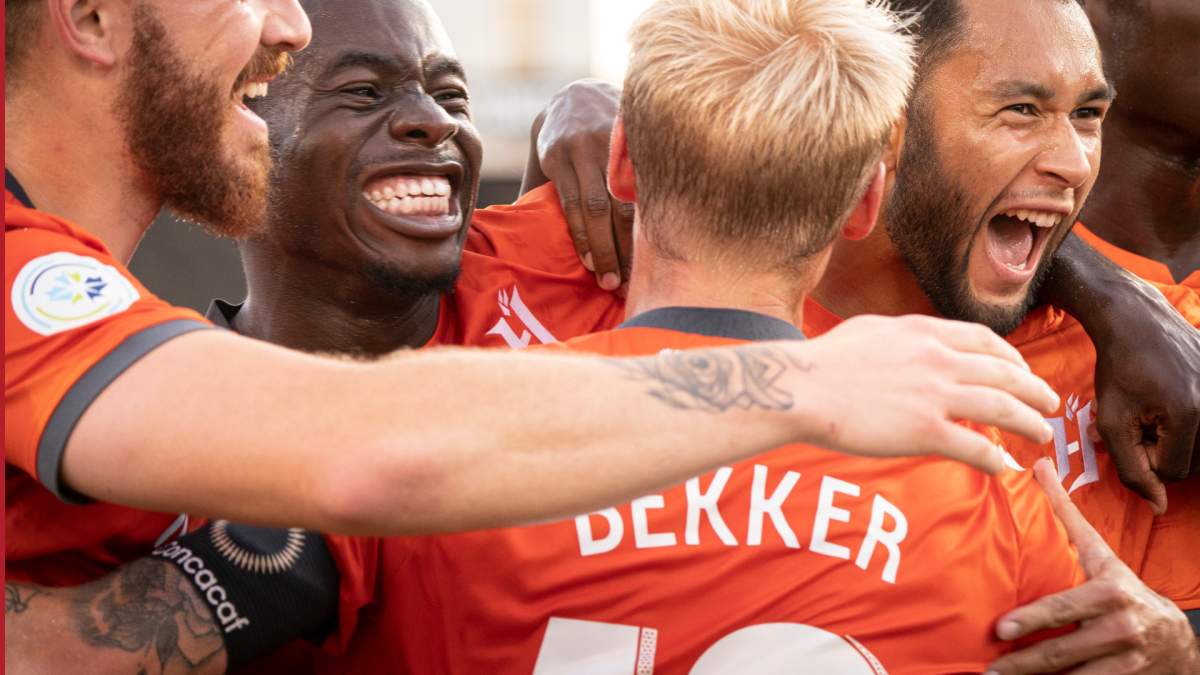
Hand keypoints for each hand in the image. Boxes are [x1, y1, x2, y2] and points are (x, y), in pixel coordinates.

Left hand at [524, 78, 631, 292]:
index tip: (592, 270)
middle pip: (602, 205)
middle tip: (614, 284)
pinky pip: (645, 183)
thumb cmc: (557, 145)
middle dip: (609, 248)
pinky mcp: (637, 143)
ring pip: (627, 198)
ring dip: (632, 239)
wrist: (579, 95)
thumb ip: (535, 197)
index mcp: (559, 154)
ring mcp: (617, 143)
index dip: (585, 238)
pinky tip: (656, 240)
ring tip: (635, 271)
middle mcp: (588, 147)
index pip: (575, 203)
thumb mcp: (543, 163)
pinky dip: (649, 214)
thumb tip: (514, 247)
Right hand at [800, 314, 1058, 472]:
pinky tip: (1004, 467)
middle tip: (1051, 404)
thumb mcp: (871, 328)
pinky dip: (996, 459)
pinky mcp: (926, 432)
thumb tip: (913, 338)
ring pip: (1003, 409)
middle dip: (1035, 391)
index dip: (1013, 358)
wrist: (802, 388)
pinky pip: (976, 447)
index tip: (1023, 370)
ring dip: (1029, 423)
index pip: (986, 342)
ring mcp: (936, 396)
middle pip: (1005, 375)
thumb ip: (902, 334)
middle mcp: (940, 360)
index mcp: (926, 332)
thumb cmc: (824, 361)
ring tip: (1042, 434)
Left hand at [986, 459, 1198, 674]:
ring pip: (1072, 674)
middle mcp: (1120, 625)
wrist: (1173, 637)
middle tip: (992, 667)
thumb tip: (1039, 464)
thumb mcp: (1100, 552)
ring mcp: (1125, 657)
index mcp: (1110, 590)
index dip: (1035, 618)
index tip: (1002, 628)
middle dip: (1026, 660)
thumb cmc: (1121, 587)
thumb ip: (1067, 513)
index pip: (1065, 606)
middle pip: (1064, 647)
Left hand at [1091, 282, 1199, 513]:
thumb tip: (1160, 508)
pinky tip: (1173, 398)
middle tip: (1143, 420)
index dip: (1144, 457)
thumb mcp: (1111, 421)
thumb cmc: (1118, 369)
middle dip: (1164, 448)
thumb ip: (1131, 469)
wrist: (1137, 321)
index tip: (1130, 429)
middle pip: (1195, 462)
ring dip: (1177, 437)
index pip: (1172, 472)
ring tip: (1156, 411)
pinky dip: (1191, 421)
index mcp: (1190, 414)